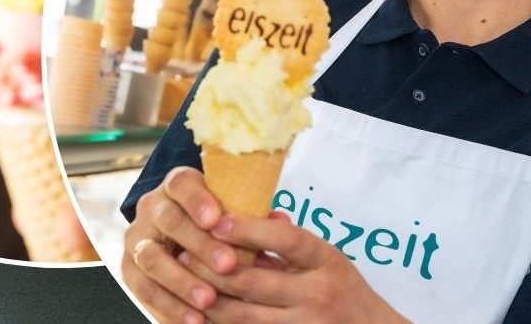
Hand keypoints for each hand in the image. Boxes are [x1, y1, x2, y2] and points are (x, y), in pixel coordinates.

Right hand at [122, 167, 241, 323]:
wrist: (179, 230)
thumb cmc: (214, 216)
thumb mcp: (228, 206)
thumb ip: (249, 213)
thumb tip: (281, 222)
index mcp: (177, 183)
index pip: (182, 183)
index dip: (197, 200)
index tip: (217, 219)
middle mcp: (152, 206)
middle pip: (170, 221)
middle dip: (200, 245)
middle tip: (228, 265)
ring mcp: (137, 238)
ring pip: (152, 258)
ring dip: (182, 281)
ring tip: (210, 300)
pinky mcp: (129, 269)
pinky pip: (143, 290)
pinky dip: (168, 306)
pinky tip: (193, 319)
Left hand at [178, 211, 410, 323]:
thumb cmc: (345, 289)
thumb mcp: (328, 257)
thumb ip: (291, 241)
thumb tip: (254, 216)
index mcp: (326, 261)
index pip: (285, 239)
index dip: (248, 229)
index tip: (217, 220)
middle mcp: (316, 295)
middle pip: (253, 281)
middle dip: (213, 267)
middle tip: (184, 252)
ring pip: (243, 316)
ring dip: (209, 300)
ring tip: (184, 282)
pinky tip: (201, 314)